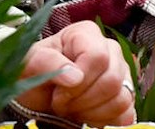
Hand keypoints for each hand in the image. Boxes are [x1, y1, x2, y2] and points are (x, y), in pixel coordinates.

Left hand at [15, 22, 135, 126]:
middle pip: (112, 80)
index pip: (97, 58)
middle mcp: (109, 49)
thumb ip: (46, 62)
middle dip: (83, 100)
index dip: (79, 82)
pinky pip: (126, 115)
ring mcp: (121, 73)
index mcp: (85, 34)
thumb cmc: (33, 72)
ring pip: (122, 99)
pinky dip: (105, 121)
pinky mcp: (125, 95)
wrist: (38, 92)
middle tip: (62, 104)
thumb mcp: (28, 63)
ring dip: (92, 112)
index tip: (58, 92)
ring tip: (72, 109)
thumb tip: (75, 76)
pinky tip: (86, 115)